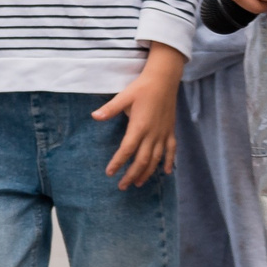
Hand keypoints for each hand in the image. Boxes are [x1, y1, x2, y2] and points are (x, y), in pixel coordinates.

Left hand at [92, 46, 183, 188]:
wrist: (164, 80)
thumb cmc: (142, 88)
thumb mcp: (124, 96)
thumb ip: (110, 109)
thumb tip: (94, 116)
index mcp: (139, 126)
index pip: (127, 150)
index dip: (119, 162)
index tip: (110, 173)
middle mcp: (153, 134)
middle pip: (142, 160)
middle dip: (132, 174)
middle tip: (122, 186)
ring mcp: (163, 134)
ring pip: (157, 159)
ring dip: (148, 172)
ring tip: (138, 183)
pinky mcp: (171, 131)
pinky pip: (171, 150)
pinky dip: (169, 161)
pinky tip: (167, 172)